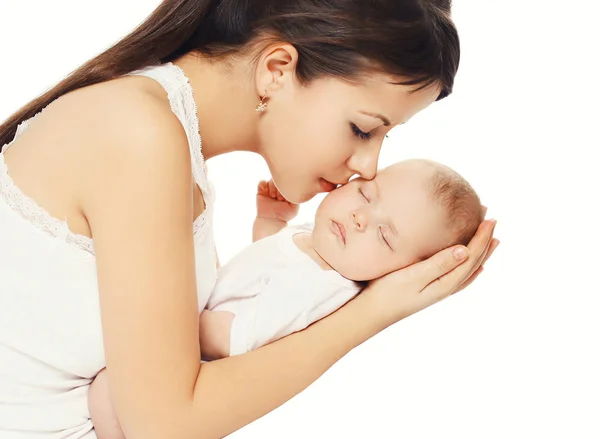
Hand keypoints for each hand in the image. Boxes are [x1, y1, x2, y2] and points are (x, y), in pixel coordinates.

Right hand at [256, 180, 298, 222]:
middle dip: (280, 187)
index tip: (286, 196)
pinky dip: (264, 184)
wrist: (271, 221)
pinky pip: (261, 182)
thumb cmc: (284, 215)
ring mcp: (270, 190)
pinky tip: (266, 192)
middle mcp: (278, 189)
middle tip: (280, 198)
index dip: (287, 186)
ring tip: (273, 196)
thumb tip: (295, 187)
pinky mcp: (261, 191)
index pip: (288, 181)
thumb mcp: (294, 207)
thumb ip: (296, 196)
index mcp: (286, 191)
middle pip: (280, 179)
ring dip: (273, 187)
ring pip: (271, 179)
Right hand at [364, 213, 498, 325]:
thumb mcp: (414, 276)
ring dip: (480, 253)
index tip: (489, 218)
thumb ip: (440, 263)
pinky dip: (469, 267)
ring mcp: (439, 290)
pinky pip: (459, 276)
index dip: (481, 237)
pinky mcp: (430, 289)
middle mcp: (447, 287)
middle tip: (493, 220)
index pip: (471, 256)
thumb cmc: (389, 292)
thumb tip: (466, 250)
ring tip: (491, 240)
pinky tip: (471, 267)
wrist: (372, 313)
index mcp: (446, 282)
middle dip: (484, 241)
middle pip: (474, 262)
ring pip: (468, 269)